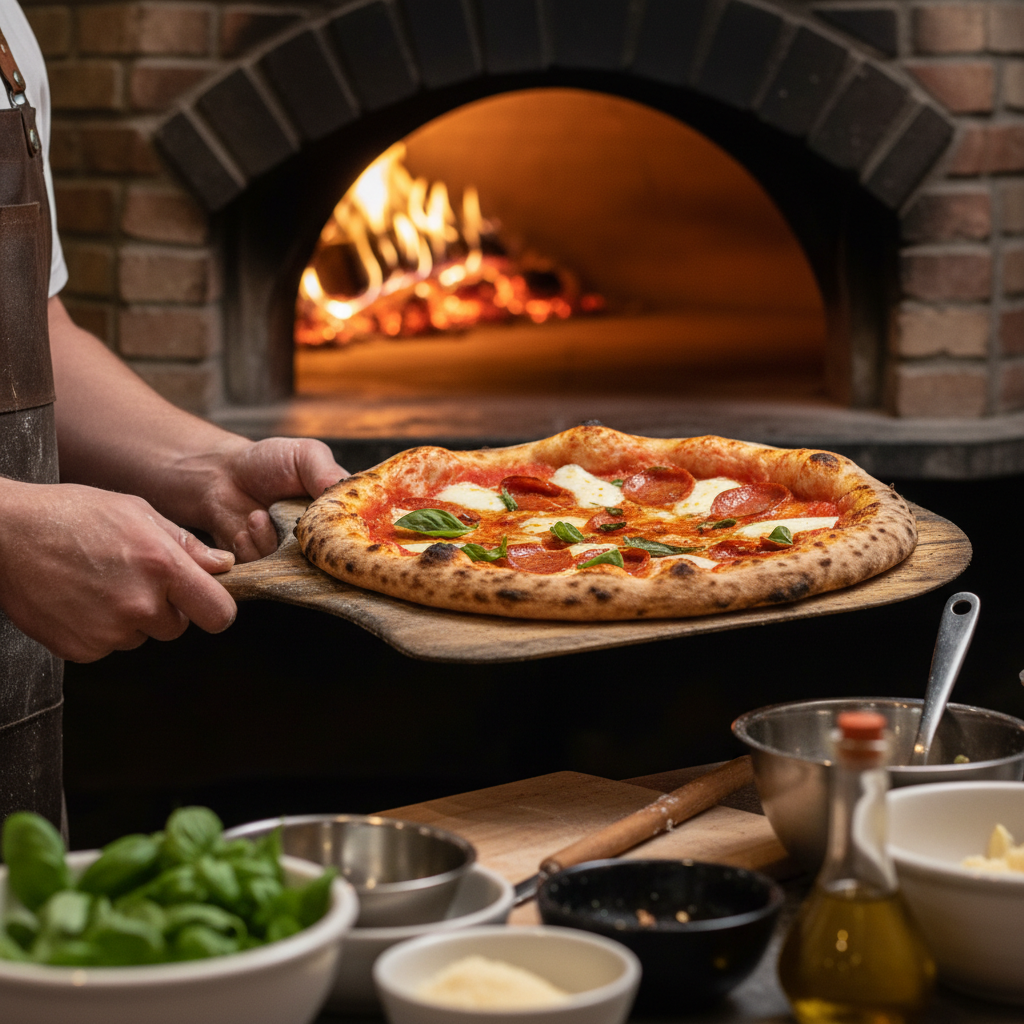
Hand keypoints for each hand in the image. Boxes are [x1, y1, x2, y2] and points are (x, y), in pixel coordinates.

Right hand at [0, 481, 237, 662]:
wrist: (6, 533)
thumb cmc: (73, 514)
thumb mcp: (138, 512)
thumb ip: (186, 545)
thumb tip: (223, 566)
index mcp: (162, 566)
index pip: (218, 613)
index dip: (215, 609)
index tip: (205, 602)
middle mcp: (140, 604)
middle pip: (178, 627)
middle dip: (165, 608)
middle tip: (133, 578)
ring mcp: (109, 631)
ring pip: (141, 636)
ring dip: (130, 618)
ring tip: (99, 582)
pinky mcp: (81, 649)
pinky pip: (108, 646)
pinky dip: (99, 629)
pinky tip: (80, 599)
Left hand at [187, 437, 347, 562]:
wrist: (220, 474)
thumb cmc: (268, 461)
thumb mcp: (305, 454)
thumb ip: (326, 472)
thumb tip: (349, 497)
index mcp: (338, 513)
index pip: (359, 533)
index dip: (353, 535)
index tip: (336, 527)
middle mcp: (319, 538)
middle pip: (331, 559)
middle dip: (312, 545)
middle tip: (295, 526)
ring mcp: (291, 556)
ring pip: (294, 567)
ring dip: (271, 540)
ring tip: (258, 515)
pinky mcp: (263, 565)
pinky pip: (264, 569)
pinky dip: (252, 547)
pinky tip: (244, 528)